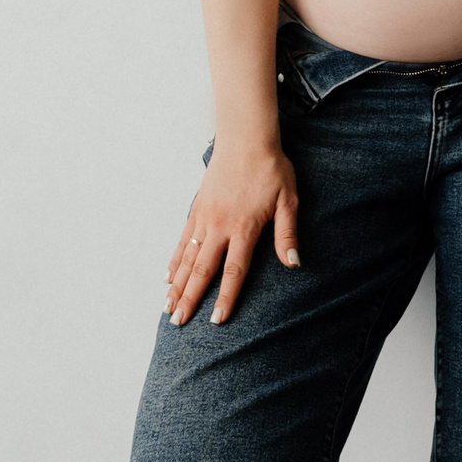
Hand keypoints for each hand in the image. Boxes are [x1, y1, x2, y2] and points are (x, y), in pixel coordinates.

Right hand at [165, 139, 299, 325]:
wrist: (246, 139)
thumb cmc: (271, 169)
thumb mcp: (288, 200)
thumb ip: (287, 233)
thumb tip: (293, 262)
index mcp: (244, 228)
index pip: (233, 271)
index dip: (225, 297)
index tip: (215, 320)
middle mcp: (220, 226)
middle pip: (202, 270)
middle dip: (190, 298)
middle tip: (177, 322)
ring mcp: (205, 218)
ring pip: (187, 258)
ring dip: (177, 284)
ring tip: (167, 307)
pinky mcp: (197, 209)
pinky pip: (182, 240)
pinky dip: (174, 260)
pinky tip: (168, 276)